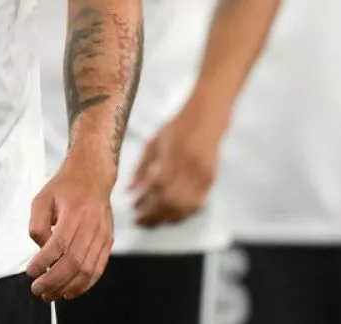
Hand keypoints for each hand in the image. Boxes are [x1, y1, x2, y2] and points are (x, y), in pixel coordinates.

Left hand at [26, 156, 115, 301]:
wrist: (93, 175)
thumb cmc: (65, 187)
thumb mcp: (42, 199)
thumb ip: (37, 225)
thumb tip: (41, 251)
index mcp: (74, 211)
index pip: (59, 244)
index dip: (43, 262)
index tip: (30, 271)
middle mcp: (91, 224)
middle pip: (74, 261)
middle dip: (53, 281)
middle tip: (37, 289)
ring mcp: (103, 234)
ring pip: (87, 269)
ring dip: (67, 287)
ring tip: (50, 294)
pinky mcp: (108, 241)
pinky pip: (98, 269)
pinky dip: (84, 284)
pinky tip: (70, 291)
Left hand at [130, 102, 225, 226]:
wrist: (206, 120)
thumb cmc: (176, 129)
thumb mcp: (153, 143)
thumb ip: (141, 168)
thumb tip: (129, 192)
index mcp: (174, 154)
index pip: (158, 185)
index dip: (145, 200)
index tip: (133, 208)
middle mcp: (190, 167)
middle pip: (171, 200)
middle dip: (153, 214)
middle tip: (139, 220)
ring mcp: (203, 175)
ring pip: (185, 207)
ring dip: (166, 218)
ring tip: (152, 220)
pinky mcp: (210, 181)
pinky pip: (196, 205)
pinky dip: (181, 214)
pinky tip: (169, 216)